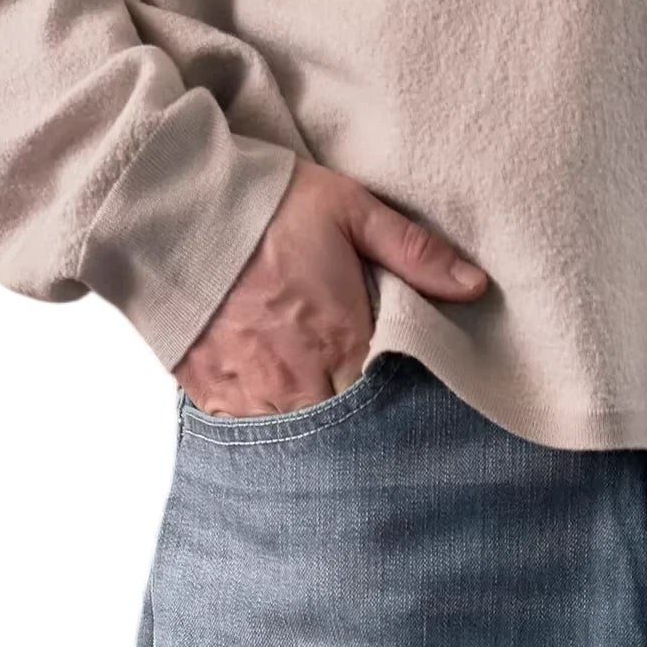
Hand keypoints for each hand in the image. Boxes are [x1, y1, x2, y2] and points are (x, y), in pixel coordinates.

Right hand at [174, 159, 488, 415]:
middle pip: (347, 431)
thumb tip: (474, 287)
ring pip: (300, 442)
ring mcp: (253, 395)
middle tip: (374, 423)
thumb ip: (414, 254)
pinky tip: (278, 411)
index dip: (401, 403)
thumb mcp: (349, 210)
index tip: (410, 400)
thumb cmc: (265, 204)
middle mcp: (301, 380)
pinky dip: (268, 430)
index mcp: (344, 340)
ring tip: (323, 413)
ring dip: (316, 433)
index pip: (391, 399)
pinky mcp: (212, 397)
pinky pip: (249, 437)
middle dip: (361, 427)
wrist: (172, 206)